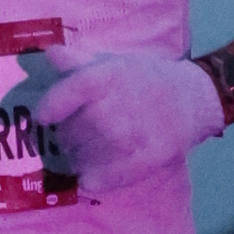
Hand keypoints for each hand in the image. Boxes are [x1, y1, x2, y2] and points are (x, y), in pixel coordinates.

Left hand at [0, 45, 223, 193]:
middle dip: (66, 137)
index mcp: (110, 78)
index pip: (73, 90)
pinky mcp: (146, 160)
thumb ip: (80, 61)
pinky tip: (90, 178)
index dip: (52, 106)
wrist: (191, 99)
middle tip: (70, 138)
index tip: (42, 118)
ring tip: (80, 156)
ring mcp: (133, 136)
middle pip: (73, 131)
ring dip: (77, 159)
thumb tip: (50, 54)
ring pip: (86, 156)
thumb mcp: (114, 63)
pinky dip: (94, 180)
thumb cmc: (146, 78)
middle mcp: (119, 106)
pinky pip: (106, 178)